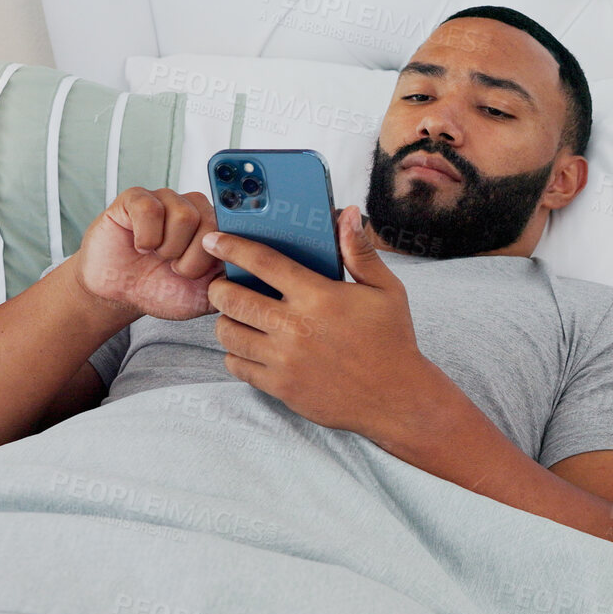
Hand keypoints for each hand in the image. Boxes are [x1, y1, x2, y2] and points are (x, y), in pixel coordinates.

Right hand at [74, 187, 223, 319]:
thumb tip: (255, 270)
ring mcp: (166, 199)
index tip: (210, 270)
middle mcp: (195, 208)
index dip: (223, 251)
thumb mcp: (208, 296)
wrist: (122, 295)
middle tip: (175, 269)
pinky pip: (150, 210)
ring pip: (184, 215)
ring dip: (168, 249)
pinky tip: (141, 246)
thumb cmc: (162, 290)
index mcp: (217, 227)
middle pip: (211, 223)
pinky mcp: (136, 198)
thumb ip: (234, 282)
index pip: (237, 227)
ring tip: (158, 256)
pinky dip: (145, 238)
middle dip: (192, 260)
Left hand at [202, 205, 436, 435]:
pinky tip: (249, 347)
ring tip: (237, 316)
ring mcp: (285, 359)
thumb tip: (347, 215)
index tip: (215, 240)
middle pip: (231, 298)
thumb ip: (360, 252)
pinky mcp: (280, 386)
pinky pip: (236, 366)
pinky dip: (235, 354)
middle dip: (220, 286)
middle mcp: (296, 326)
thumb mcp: (386, 290)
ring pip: (227, 333)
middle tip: (226, 285)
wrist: (397, 398)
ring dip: (226, 320)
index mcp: (319, 297)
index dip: (232, 247)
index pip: (262, 262)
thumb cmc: (392, 341)